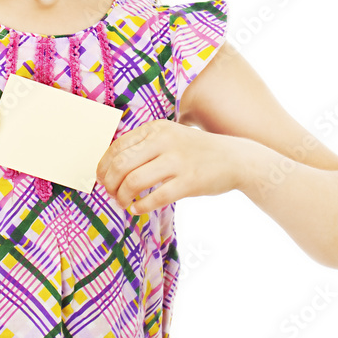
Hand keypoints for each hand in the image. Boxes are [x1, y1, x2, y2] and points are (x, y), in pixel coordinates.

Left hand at [95, 120, 244, 213]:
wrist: (235, 159)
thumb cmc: (195, 151)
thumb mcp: (169, 136)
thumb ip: (143, 145)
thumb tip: (109, 166)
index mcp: (156, 129)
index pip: (117, 147)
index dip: (103, 166)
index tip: (102, 179)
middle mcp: (164, 141)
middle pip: (121, 165)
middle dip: (109, 183)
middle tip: (111, 193)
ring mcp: (177, 161)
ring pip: (134, 182)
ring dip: (122, 196)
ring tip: (125, 202)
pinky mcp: (189, 182)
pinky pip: (155, 198)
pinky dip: (141, 207)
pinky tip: (138, 209)